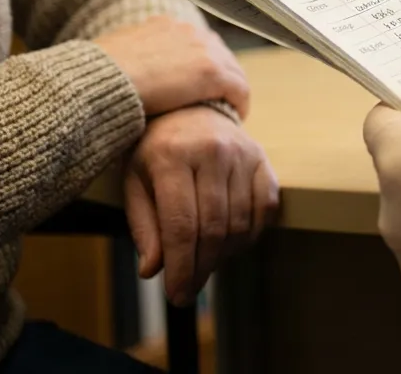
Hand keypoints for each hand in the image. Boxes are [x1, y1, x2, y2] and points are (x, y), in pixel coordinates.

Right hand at [95, 16, 249, 117]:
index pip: (195, 45)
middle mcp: (189, 31)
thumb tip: (128, 73)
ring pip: (233, 72)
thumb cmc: (98, 79)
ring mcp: (204, 49)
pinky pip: (240, 89)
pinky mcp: (214, 71)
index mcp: (164, 25)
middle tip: (220, 101)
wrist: (102, 83)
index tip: (198, 88)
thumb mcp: (113, 59)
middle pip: (219, 55)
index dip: (201, 68)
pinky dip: (240, 104)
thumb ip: (131, 61)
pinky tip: (236, 118)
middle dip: (221, 78)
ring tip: (228, 111)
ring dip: (232, 92)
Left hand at [124, 105, 278, 304]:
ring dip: (224, 255)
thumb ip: (145, 225)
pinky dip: (251, 234)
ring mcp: (242, 153)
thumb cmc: (156, 149)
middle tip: (189, 290)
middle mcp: (211, 150)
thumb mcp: (136, 181)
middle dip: (201, 268)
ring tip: (206, 265)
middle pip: (213, 228)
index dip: (180, 266)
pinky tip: (232, 244)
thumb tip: (152, 269)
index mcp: (171, 156)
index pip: (180, 225)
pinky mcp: (262, 158)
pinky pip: (265, 208)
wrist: (190, 106)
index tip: (176, 294)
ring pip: (240, 223)